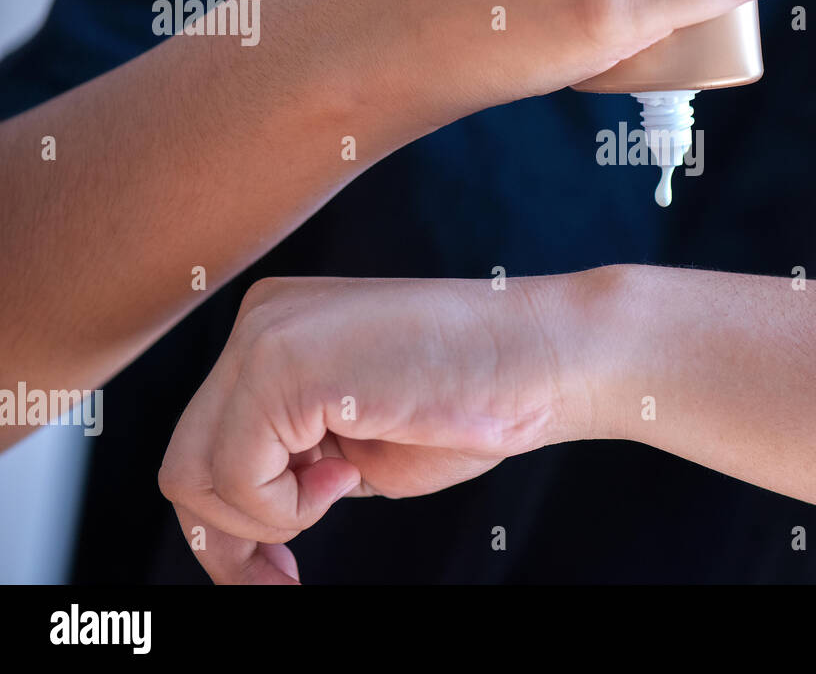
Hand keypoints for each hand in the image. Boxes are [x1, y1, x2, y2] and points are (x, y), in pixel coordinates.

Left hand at [157, 272, 620, 583]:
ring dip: (270, 517)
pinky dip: (286, 505)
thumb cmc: (477, 400)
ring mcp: (265, 336)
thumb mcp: (357, 440)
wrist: (548, 358)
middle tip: (284, 577)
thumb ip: (294, 459)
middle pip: (185, 461)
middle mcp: (260, 321)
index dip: (235, 523)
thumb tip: (232, 528)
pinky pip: (235, 473)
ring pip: (196, 475)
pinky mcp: (282, 363)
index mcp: (279, 330)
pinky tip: (347, 471)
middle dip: (229, 539)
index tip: (277, 571)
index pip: (209, 440)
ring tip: (344, 484)